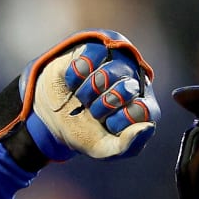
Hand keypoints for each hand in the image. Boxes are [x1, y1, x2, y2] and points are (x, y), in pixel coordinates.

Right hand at [0, 30, 158, 169]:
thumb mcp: (102, 148)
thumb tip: (148, 127)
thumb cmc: (82, 131)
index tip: (107, 124)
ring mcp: (115, 63)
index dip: (120, 119)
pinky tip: (74, 82)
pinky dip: (76, 74)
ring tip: (82, 98)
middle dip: (102, 106)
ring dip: (86, 92)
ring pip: (106, 74)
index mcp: (141, 106)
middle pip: (126, 89)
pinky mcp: (94, 50)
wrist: (50, 117)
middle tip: (93, 111)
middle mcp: (132, 81)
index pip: (144, 110)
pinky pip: (90, 57)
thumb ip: (127, 146)